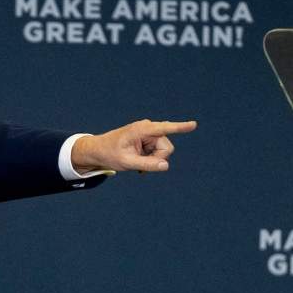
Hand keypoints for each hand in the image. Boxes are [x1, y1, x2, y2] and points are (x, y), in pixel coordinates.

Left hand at [71, 119, 196, 173]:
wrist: (98, 151)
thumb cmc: (109, 154)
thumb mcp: (127, 162)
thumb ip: (147, 164)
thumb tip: (165, 165)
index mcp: (141, 129)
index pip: (164, 128)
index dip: (180, 127)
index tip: (193, 125)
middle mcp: (148, 128)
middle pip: (166, 147)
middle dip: (158, 159)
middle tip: (141, 168)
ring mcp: (149, 134)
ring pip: (163, 151)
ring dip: (153, 160)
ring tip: (138, 165)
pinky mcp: (148, 139)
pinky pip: (158, 152)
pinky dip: (151, 160)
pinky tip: (140, 163)